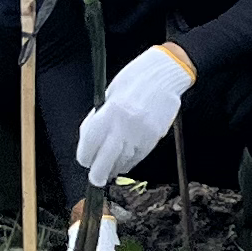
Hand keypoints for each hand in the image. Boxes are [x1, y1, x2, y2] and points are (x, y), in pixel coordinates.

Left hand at [74, 44, 195, 182]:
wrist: (166, 72)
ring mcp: (141, 134)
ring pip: (122, 163)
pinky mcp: (154, 138)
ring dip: (114, 168)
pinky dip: (129, 161)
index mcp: (110, 111)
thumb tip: (91, 140)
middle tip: (95, 178)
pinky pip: (138, 158)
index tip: (85, 159)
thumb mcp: (110, 94)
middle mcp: (125, 126)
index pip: (90, 144)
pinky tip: (125, 159)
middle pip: (105, 162)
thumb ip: (99, 118)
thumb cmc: (136, 77)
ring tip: (110, 166)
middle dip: (97, 174)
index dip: (85, 156)